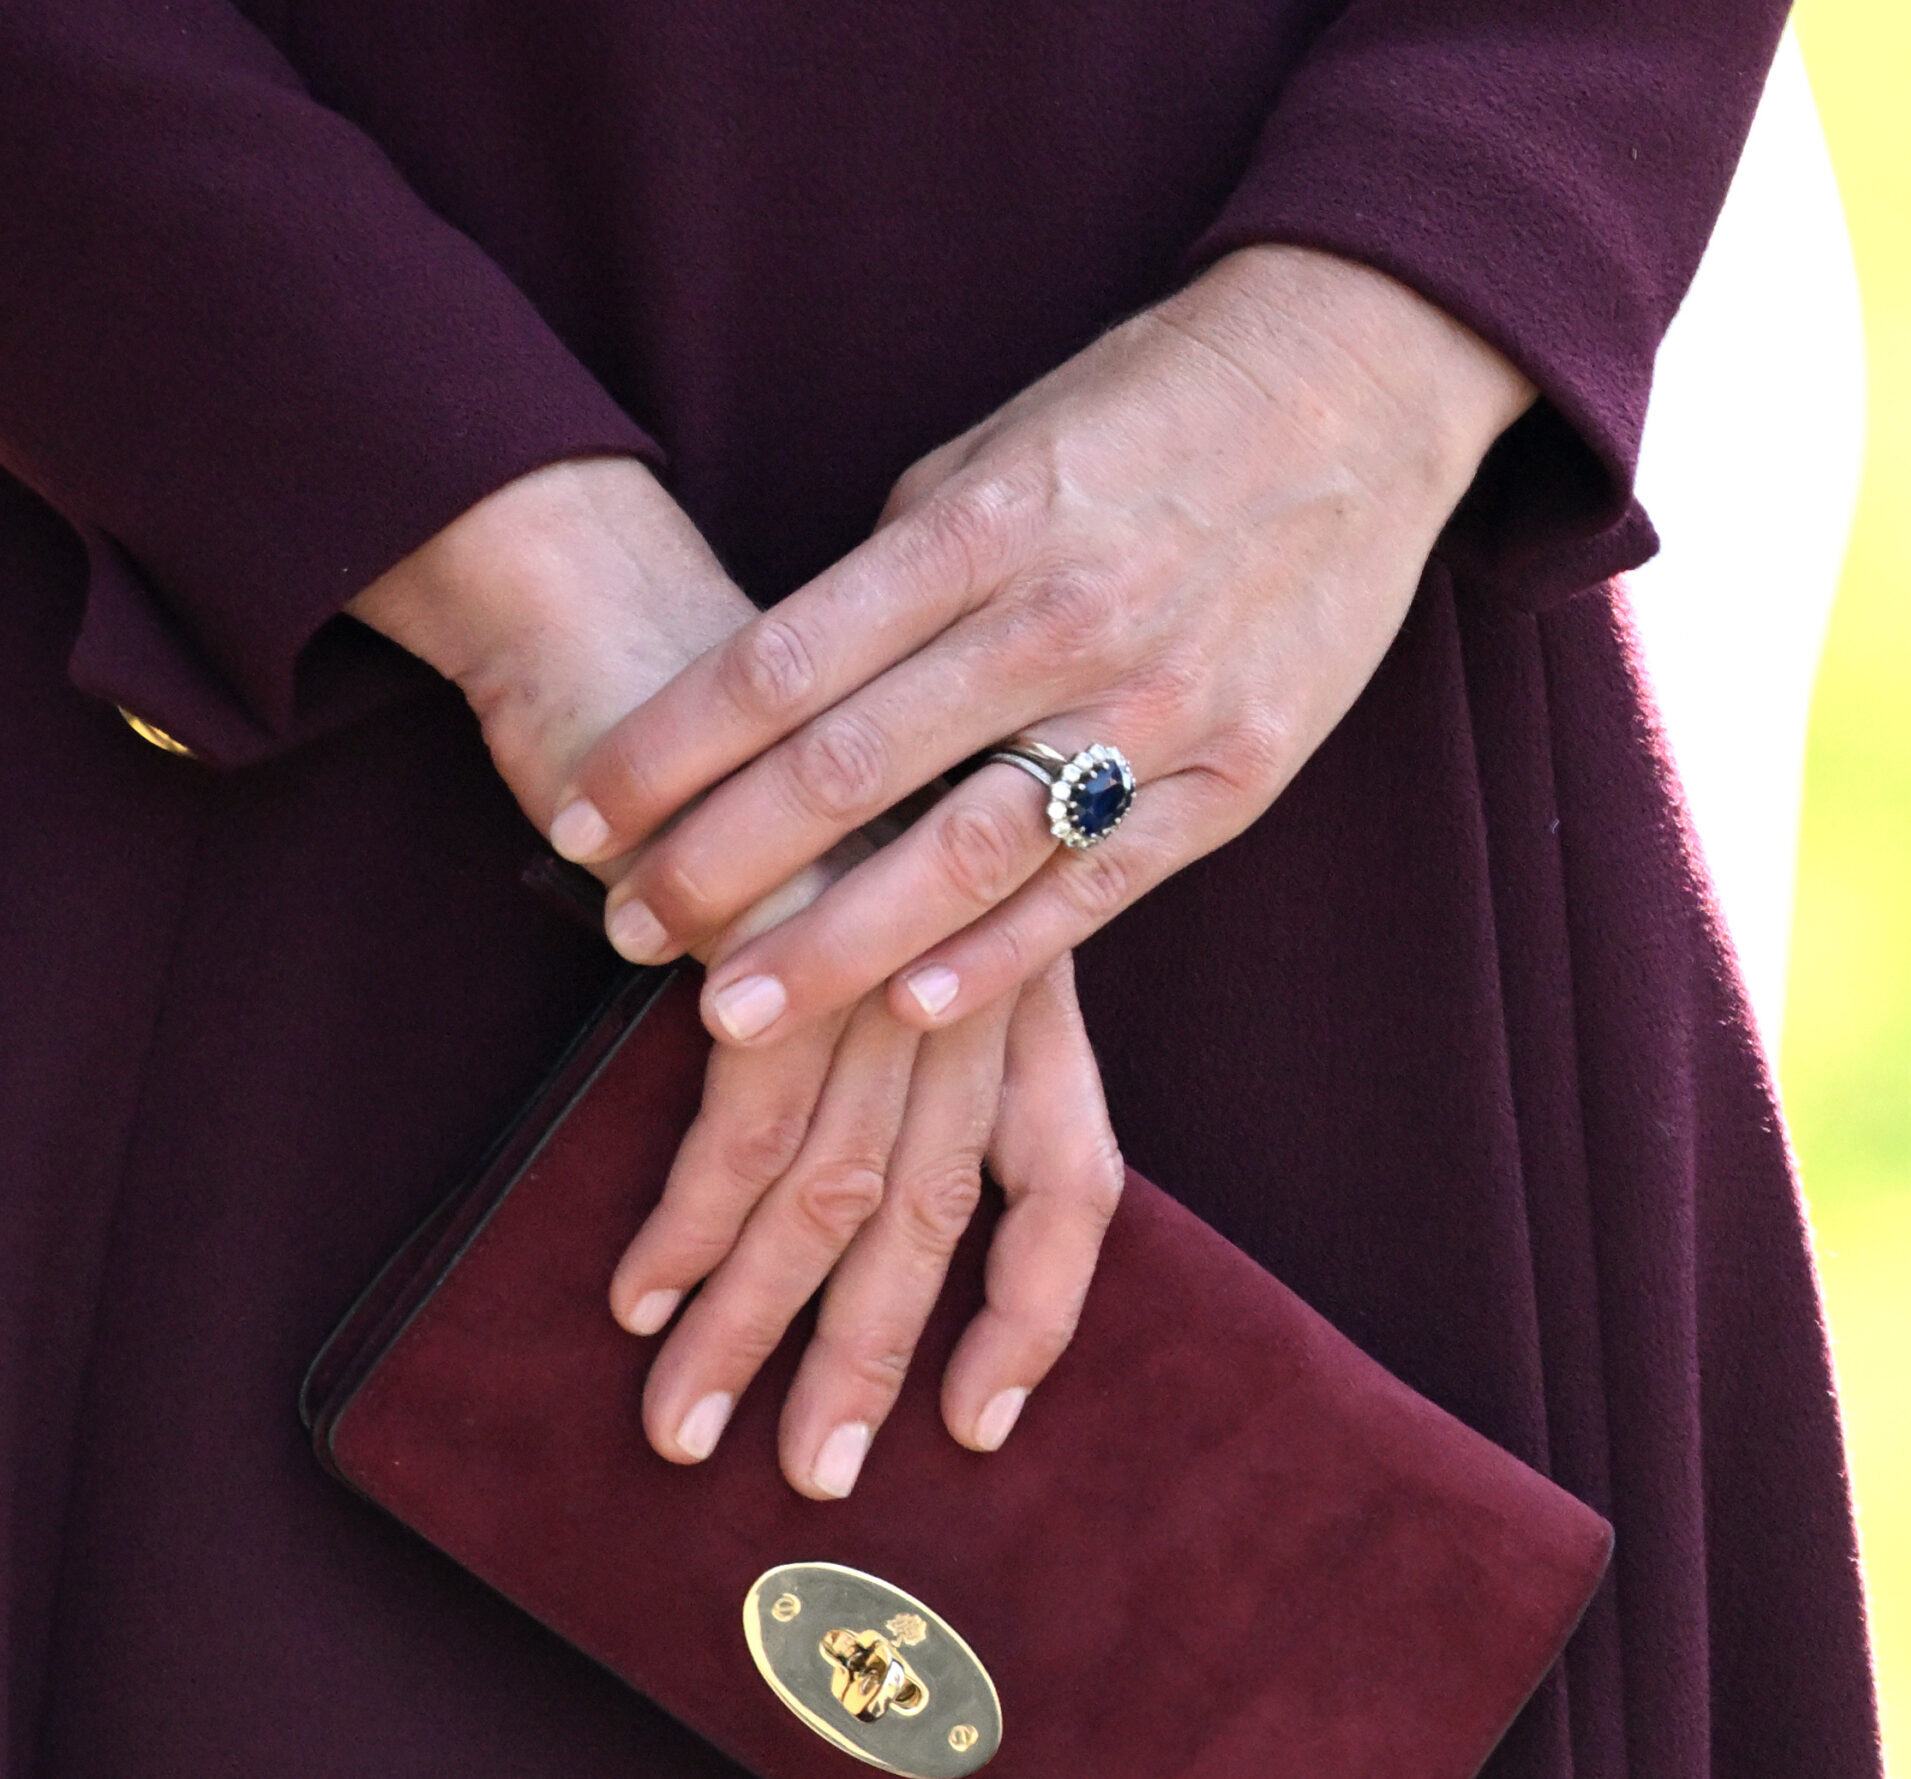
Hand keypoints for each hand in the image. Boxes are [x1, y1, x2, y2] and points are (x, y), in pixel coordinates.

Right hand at [349, 457, 1122, 1493]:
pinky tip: (636, 1293)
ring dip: (751, 1323)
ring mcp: (880, 950)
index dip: (1035, 1308)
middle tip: (808, 1471)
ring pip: (839, 1187)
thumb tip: (847, 1143)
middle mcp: (970, 967)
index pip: (1071, 1170)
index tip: (978, 1416)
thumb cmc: (760, 754)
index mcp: (1019, 958)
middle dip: (868, 1359)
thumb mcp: (868, 876)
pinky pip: (744, 1121)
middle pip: (945, 1211)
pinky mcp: (782, 934)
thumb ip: (893, 997)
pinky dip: (688, 1223)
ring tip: (683, 1423)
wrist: (652, 619)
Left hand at [543, 246, 1536, 1041]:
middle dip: (716, 864)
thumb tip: (787, 687)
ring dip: (830, 944)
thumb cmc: (1146, 416)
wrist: (1355, 389)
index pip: (779, 663)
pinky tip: (906, 1011)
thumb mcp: (997, 456)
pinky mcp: (1234, 776)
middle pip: (845, 771)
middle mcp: (1055, 619)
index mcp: (977, 526)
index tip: (585, 811)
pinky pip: (1095, 887)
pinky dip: (996, 956)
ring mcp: (1153, 705)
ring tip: (727, 1011)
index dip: (665, 750)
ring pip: (959, 852)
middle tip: (624, 927)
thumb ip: (893, 575)